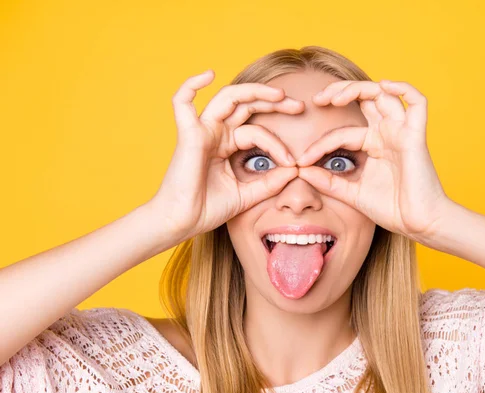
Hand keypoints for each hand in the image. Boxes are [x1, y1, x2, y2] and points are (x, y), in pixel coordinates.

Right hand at [147, 70, 303, 242]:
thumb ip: (270, 182)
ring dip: (255, 92)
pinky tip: (208, 74)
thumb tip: (296, 170)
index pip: (258, 131)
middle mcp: (215, 133)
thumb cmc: (208, 210)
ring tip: (280, 95)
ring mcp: (201, 131)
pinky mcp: (188, 134)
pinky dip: (191, 85)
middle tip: (299, 107)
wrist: (182, 223)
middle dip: (274, 103)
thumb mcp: (249, 194)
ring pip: (228, 98)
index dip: (278, 144)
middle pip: (247, 105)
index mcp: (227, 145)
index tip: (294, 163)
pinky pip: (182, 102)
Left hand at [296, 79, 452, 241]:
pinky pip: (418, 102)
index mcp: (373, 145)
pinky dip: (404, 88)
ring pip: (383, 94)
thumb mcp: (351, 193)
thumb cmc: (392, 209)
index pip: (342, 133)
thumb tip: (300, 170)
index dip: (320, 144)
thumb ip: (327, 182)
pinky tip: (385, 85)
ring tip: (335, 96)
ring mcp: (402, 132)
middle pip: (364, 99)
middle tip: (317, 99)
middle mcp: (387, 133)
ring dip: (358, 88)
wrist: (419, 224)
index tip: (301, 161)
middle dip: (339, 92)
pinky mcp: (416, 136)